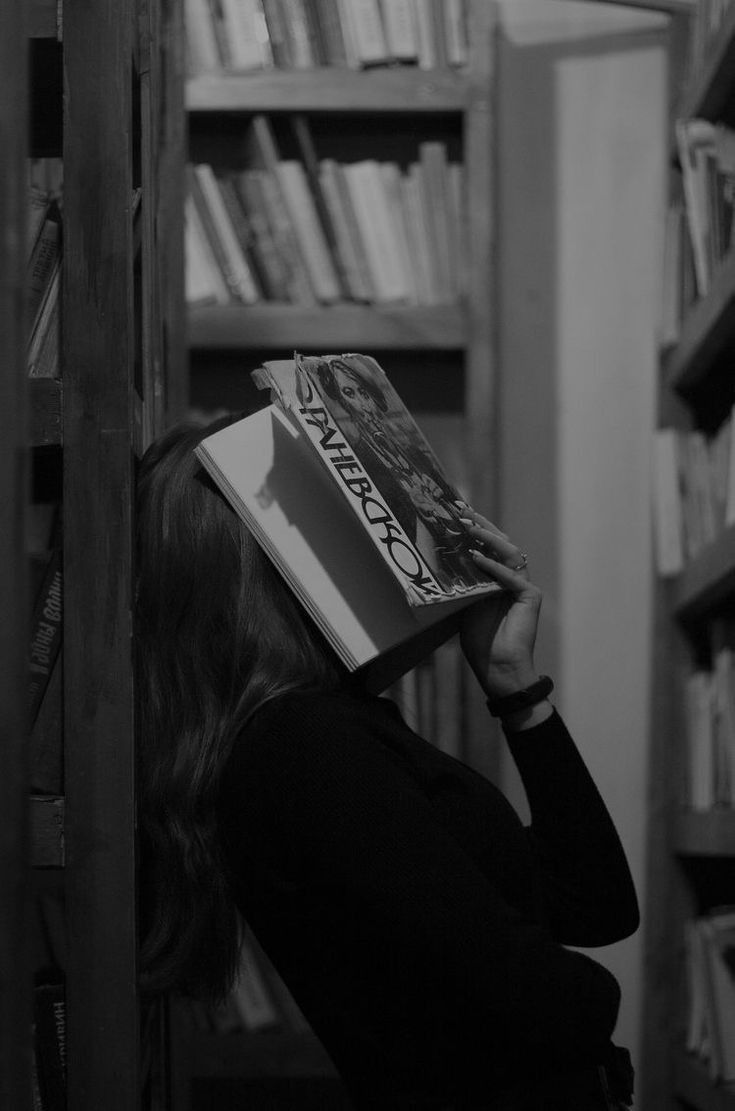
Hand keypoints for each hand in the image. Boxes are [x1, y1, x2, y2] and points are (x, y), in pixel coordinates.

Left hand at [459, 513, 542, 700]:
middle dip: (481, 525)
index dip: (474, 530)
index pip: (487, 547)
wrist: (498, 668)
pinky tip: (476, 557)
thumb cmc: (481, 641)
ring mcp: (522, 585)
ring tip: (468, 528)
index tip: (456, 513)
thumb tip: (442, 558)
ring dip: (488, 537)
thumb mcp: (465, 604)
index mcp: (497, 579)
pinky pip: (510, 575)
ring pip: (509, 552)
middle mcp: (512, 578)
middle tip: (462, 510)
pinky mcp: (530, 595)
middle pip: (500, 543)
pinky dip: (493, 566)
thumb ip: (463, 582)